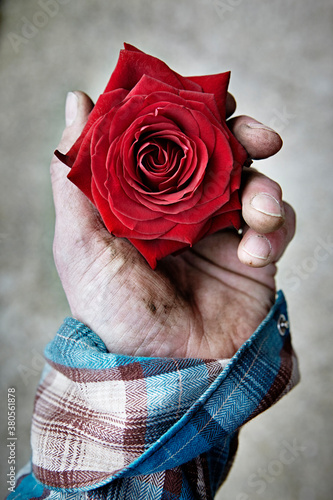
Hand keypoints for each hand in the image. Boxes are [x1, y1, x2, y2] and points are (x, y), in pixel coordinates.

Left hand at [51, 91, 294, 358]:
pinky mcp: (252, 256)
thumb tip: (78, 100)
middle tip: (257, 135)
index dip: (191, 112)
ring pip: (257, 183)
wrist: (161, 371)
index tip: (206, 98)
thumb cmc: (112, 312)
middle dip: (244, 135)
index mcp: (147, 199)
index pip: (172, 139)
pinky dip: (274, 231)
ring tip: (258, 211)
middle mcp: (185, 210)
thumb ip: (75, 173)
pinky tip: (254, 252)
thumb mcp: (81, 242)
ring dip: (266, 187)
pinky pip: (277, 227)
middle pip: (223, 152)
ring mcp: (222, 231)